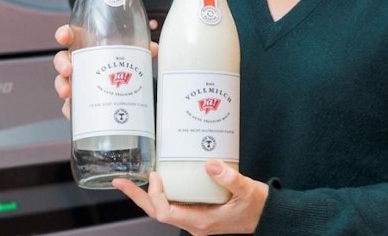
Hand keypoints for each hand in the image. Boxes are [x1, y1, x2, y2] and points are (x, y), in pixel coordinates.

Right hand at [52, 24, 158, 119]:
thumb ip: (141, 51)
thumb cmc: (122, 69)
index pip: (72, 37)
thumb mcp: (132, 57)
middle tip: (69, 70)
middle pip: (62, 60)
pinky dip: (70, 110)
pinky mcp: (79, 106)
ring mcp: (78, 85)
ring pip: (62, 84)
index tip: (64, 36)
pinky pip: (70, 108)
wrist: (128, 95)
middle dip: (62, 64)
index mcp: (89, 48)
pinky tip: (74, 113)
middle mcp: (80, 65)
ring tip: (68, 93)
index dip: (64, 34)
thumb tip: (152, 48)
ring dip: (62, 86)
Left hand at [112, 161, 267, 235]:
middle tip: (120, 181)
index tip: (156, 175)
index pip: (165, 213)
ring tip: (132, 180)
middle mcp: (194, 223)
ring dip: (147, 195)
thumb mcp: (246, 190)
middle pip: (157, 212)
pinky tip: (160, 179)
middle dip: (138, 196)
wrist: (267, 216)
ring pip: (163, 208)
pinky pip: (174, 204)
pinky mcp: (199, 211)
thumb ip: (229, 177)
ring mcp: (195, 218)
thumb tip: (209, 163)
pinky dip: (163, 193)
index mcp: (200, 222)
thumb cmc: (258, 206)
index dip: (156, 195)